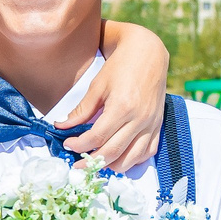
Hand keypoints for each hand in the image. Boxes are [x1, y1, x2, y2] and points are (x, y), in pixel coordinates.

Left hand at [60, 23, 168, 172]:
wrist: (148, 54)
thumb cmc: (121, 66)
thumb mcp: (98, 86)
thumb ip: (82, 110)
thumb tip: (62, 126)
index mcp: (122, 107)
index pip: (97, 137)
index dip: (79, 145)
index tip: (68, 144)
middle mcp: (139, 119)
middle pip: (113, 152)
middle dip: (92, 162)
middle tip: (78, 165)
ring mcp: (151, 124)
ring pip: (132, 158)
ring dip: (112, 166)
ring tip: (98, 163)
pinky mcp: (158, 125)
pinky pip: (148, 152)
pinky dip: (133, 160)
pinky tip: (120, 158)